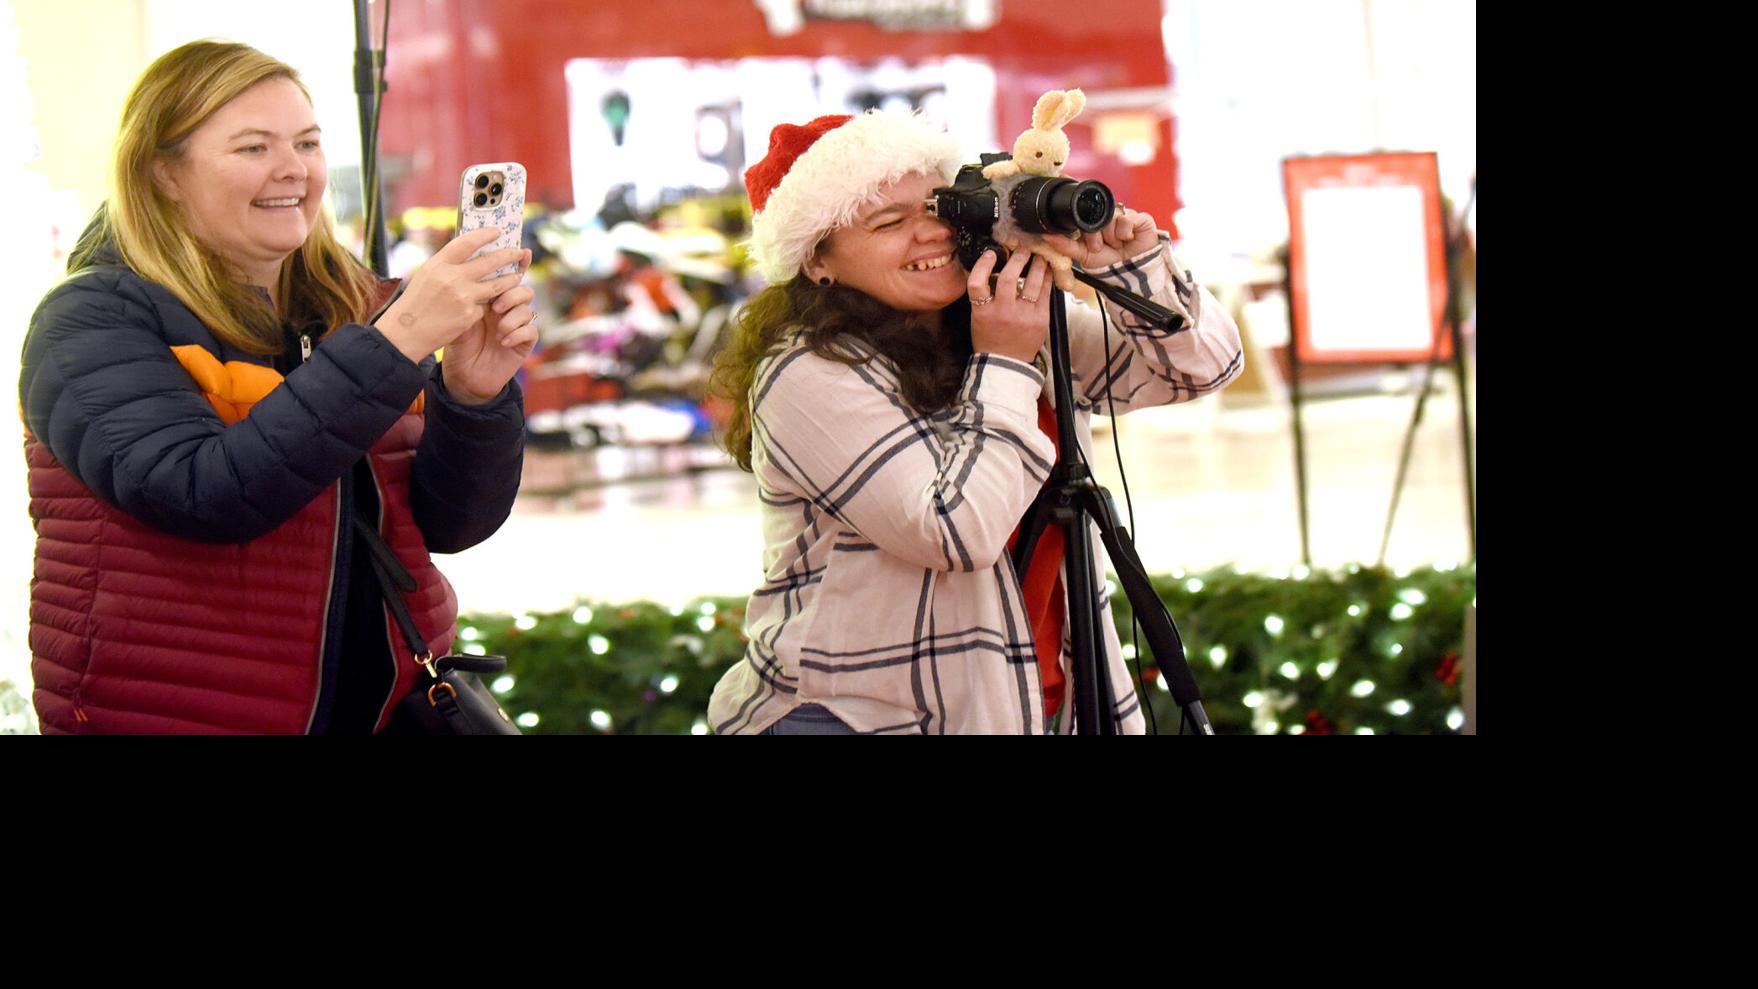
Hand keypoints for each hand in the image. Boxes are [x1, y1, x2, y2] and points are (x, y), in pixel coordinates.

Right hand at [375, 227, 526, 363]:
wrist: (408, 332)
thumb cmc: (417, 301)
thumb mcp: (427, 275)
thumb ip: (448, 264)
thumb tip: (471, 252)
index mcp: (439, 264)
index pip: (467, 242)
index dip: (485, 235)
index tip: (497, 232)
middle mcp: (452, 278)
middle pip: (490, 262)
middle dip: (508, 256)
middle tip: (519, 252)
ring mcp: (463, 296)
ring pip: (497, 284)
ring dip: (510, 279)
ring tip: (517, 276)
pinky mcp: (470, 314)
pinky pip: (486, 305)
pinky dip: (487, 304)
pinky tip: (490, 305)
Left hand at [440, 250, 537, 404]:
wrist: (463, 375)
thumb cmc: (458, 344)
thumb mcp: (456, 315)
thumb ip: (465, 295)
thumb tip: (468, 270)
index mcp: (492, 296)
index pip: (507, 275)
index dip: (518, 262)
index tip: (523, 252)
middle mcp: (507, 308)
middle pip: (521, 287)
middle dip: (512, 291)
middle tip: (496, 304)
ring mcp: (517, 324)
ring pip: (527, 308)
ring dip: (513, 314)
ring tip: (498, 327)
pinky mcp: (524, 343)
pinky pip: (530, 330)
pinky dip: (516, 333)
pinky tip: (502, 341)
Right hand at [966, 248, 1048, 363]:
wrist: (1006, 363)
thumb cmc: (990, 339)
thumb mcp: (979, 317)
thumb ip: (986, 296)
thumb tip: (997, 269)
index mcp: (983, 312)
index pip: (977, 282)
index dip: (983, 264)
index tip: (991, 254)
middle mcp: (1003, 312)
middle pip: (1009, 277)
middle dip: (1018, 258)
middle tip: (1023, 248)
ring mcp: (1024, 316)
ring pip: (1032, 283)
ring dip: (1037, 264)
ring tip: (1039, 255)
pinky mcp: (1040, 320)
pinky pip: (1045, 294)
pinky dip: (1046, 279)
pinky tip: (1047, 271)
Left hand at [1040, 207, 1158, 271]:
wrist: (1131, 276)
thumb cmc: (1109, 265)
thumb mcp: (1083, 256)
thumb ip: (1065, 246)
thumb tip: (1046, 236)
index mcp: (1094, 224)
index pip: (1085, 213)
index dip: (1083, 223)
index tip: (1089, 240)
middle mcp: (1108, 218)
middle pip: (1097, 214)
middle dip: (1096, 234)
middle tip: (1099, 247)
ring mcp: (1124, 216)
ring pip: (1112, 215)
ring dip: (1111, 234)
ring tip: (1115, 245)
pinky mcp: (1140, 219)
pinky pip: (1127, 217)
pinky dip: (1125, 231)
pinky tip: (1127, 240)